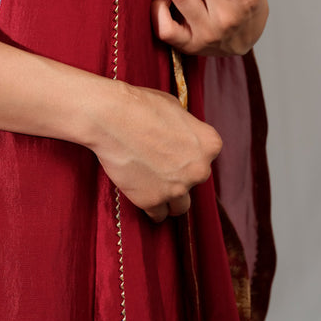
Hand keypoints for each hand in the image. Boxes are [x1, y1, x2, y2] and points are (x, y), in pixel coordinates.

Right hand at [87, 82, 221, 221]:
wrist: (111, 118)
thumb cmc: (141, 106)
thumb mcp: (175, 107)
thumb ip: (187, 128)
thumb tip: (183, 136)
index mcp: (209, 144)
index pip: (206, 156)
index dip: (188, 151)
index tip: (173, 147)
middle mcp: (199, 170)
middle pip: (194, 180)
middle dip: (180, 174)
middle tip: (159, 162)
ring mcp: (177, 188)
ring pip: (180, 206)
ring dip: (169, 196)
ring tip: (153, 184)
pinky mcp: (153, 201)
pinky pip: (158, 215)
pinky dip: (151, 206)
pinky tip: (141, 192)